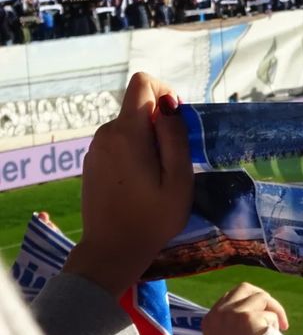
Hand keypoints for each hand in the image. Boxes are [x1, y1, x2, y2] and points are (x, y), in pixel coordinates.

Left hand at [63, 72, 192, 296]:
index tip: (177, 122)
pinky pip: (118, 142)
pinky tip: (141, 183)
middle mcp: (106, 134)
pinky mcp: (92, 162)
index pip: (142, 83)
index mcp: (127, 133)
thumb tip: (169, 104)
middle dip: (160, 123)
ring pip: (129, 125)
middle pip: (138, 107)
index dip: (164, 91)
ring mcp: (95, 148)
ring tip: (158, 176)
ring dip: (148, 140)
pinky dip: (134, 152)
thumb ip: (174, 136)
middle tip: (173, 161)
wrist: (111, 251)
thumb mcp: (178, 179)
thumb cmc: (152, 218)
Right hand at [204, 283, 289, 334]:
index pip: (232, 295)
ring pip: (262, 298)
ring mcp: (233, 314)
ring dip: (273, 313)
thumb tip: (255, 303)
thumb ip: (232, 320)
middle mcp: (219, 313)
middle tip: (276, 316)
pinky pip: (271, 315)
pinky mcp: (248, 319)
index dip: (250, 301)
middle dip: (264, 299)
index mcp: (210, 318)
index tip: (263, 313)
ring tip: (274, 332)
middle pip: (245, 288)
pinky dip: (276, 326)